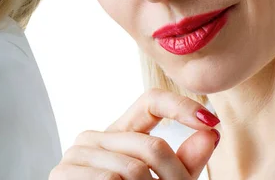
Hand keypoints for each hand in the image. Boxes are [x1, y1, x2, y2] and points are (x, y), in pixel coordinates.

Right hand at [49, 89, 219, 178]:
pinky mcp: (63, 173)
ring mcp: (76, 153)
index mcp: (117, 133)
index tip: (211, 122)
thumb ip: (185, 161)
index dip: (181, 107)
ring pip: (133, 169)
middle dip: (173, 177)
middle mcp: (94, 137)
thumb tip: (211, 133)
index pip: (151, 101)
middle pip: (152, 146)